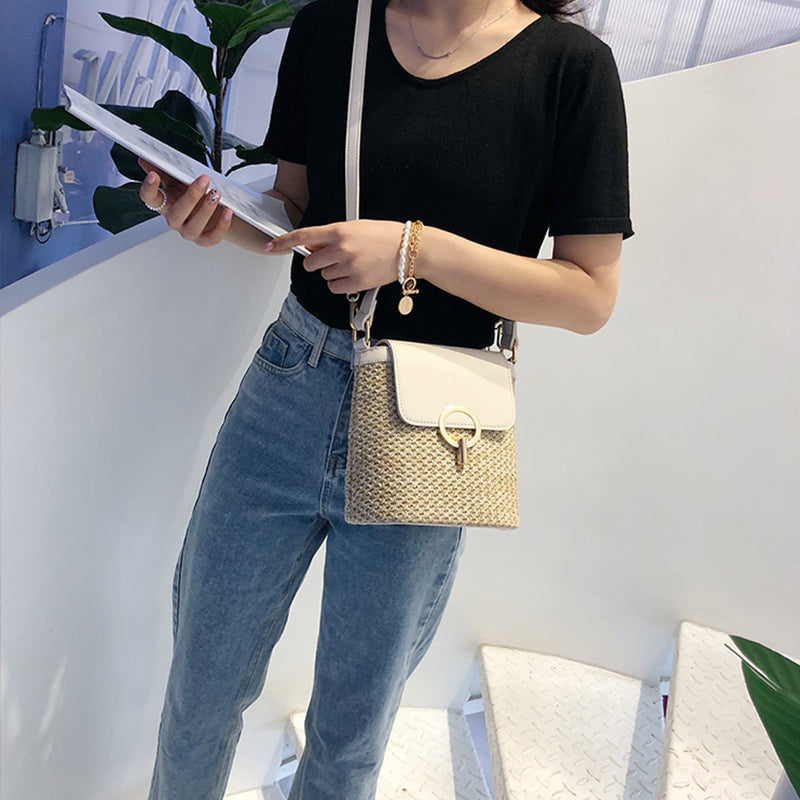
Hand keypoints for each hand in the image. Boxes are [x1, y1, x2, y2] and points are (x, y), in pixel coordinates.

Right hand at [137, 159, 232, 246]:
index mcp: (164, 203)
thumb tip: (146, 159)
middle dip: (191, 196)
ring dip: (206, 209)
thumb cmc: (192, 195)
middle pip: (177, 213)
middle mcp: (174, 220)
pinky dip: (221, 225)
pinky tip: (227, 211)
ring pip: (194, 226)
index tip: (153, 175)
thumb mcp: (178, 180)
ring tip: (216, 194)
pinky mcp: (204, 240)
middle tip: (203, 180)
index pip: (150, 198)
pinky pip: (212, 237)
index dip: (149, 188)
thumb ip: (164, 170)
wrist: (212, 211)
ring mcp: (188, 232)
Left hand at [266, 220, 403, 293]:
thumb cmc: (384, 236)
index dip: (284, 242)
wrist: (408, 249)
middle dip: (317, 263)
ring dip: (332, 273)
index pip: (304, 236)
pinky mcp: (356, 282)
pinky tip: (354, 275)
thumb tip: (314, 248)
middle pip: (311, 263)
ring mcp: (348, 267)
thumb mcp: (356, 227)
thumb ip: (332, 236)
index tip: (271, 246)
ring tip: (353, 264)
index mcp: (339, 231)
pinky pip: (335, 287)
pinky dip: (341, 284)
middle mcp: (341, 249)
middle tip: (332, 259)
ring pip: (324, 276)